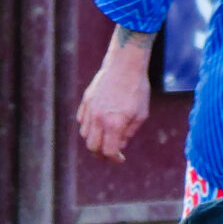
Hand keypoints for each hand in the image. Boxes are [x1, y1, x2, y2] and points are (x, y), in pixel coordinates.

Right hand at [76, 35, 153, 162]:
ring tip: (105, 138)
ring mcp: (90, 109)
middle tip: (110, 154)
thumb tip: (120, 145)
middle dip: (101, 154)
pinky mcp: (86, 100)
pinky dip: (88, 127)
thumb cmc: (137, 89)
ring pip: (85, 134)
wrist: (125, 64)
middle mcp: (99, 118)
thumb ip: (129, 133)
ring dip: (94, 140)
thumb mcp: (141, 114)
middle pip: (93, 147)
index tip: (120, 159)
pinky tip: (98, 125)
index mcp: (114, 124)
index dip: (114, 159)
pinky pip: (81, 120)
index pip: (109, 151)